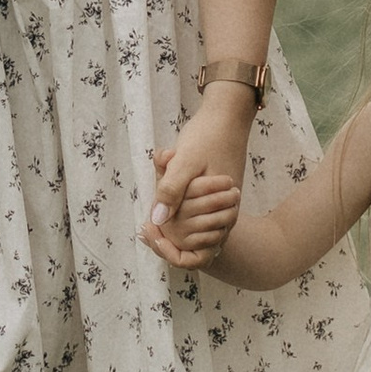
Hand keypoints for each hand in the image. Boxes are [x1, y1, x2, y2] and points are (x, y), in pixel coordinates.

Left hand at [145, 92, 253, 260]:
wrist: (227, 115)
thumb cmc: (208, 136)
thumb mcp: (185, 160)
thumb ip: (170, 190)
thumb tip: (155, 220)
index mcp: (220, 214)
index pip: (194, 256)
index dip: (168, 252)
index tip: (148, 230)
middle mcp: (223, 216)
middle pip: (192, 248)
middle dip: (165, 242)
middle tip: (143, 227)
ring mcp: (220, 206)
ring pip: (192, 233)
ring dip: (170, 228)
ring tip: (148, 218)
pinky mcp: (214, 196)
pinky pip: (194, 216)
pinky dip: (175, 211)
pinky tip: (160, 198)